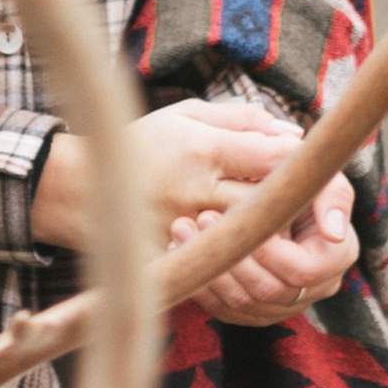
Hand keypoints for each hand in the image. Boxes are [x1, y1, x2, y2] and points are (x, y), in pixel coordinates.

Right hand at [32, 97, 357, 324]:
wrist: (75, 187)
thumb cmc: (140, 145)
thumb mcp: (186, 116)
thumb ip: (241, 120)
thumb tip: (291, 132)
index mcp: (202, 149)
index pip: (275, 156)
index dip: (302, 166)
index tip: (311, 170)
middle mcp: (193, 189)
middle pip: (268, 205)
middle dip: (297, 210)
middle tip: (313, 212)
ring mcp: (180, 228)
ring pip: (248, 244)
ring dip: (274, 243)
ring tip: (288, 237)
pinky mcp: (169, 258)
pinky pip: (216, 271)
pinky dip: (240, 267)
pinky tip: (251, 260)